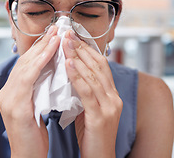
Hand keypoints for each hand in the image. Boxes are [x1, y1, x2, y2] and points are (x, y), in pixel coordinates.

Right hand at [0, 26, 59, 157]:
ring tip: (55, 36)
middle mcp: (7, 91)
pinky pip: (27, 78)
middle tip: (55, 30)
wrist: (28, 156)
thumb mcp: (37, 104)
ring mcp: (8, 98)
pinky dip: (39, 63)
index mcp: (13, 91)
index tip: (53, 36)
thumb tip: (52, 69)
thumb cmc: (35, 131)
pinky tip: (50, 52)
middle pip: (25, 61)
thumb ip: (39, 86)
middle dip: (41, 44)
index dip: (40, 49)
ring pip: (25, 66)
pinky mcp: (14, 106)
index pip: (27, 64)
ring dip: (42, 50)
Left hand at [62, 30, 122, 157]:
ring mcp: (109, 106)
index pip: (100, 64)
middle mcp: (113, 96)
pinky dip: (77, 76)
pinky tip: (68, 64)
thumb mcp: (90, 106)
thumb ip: (85, 89)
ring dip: (78, 57)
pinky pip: (87, 91)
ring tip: (65, 43)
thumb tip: (72, 71)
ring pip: (93, 74)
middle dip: (81, 48)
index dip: (87, 49)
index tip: (73, 37)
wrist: (99, 157)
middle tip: (67, 34)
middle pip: (97, 65)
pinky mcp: (101, 116)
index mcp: (110, 93)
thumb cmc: (91, 132)